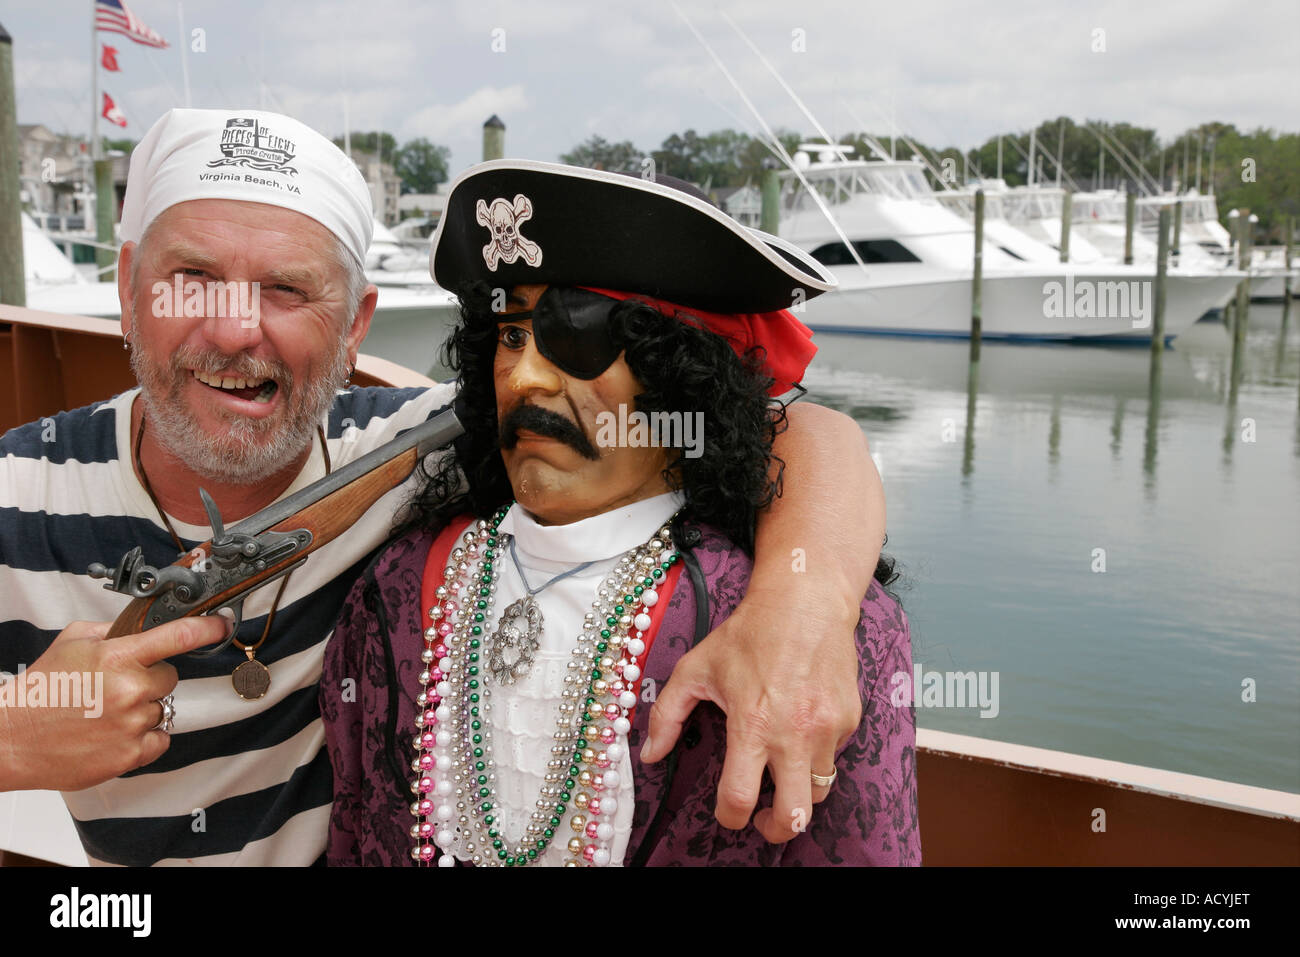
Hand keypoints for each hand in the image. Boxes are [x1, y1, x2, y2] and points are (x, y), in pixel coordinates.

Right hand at [0, 616, 227, 791]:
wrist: (12, 738)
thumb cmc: (42, 690)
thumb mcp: (74, 641)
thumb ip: (115, 630)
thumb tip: (146, 622)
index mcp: (117, 656)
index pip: (178, 636)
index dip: (207, 629)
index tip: (222, 625)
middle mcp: (129, 689)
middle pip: (170, 677)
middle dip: (150, 679)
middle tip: (116, 686)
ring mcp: (132, 723)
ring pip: (162, 708)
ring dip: (142, 709)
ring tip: (105, 712)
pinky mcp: (131, 754)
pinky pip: (160, 738)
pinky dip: (143, 736)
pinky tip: (114, 732)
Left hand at [642, 588, 860, 841]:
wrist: (806, 602)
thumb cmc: (749, 633)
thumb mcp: (696, 667)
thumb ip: (667, 715)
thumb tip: (649, 755)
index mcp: (751, 725)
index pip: (738, 798)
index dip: (729, 817)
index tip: (728, 812)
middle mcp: (793, 734)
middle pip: (794, 816)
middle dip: (776, 830)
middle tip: (763, 820)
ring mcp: (827, 729)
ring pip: (819, 790)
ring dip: (799, 792)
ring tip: (782, 777)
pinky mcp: (849, 719)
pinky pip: (834, 755)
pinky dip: (817, 754)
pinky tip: (801, 730)